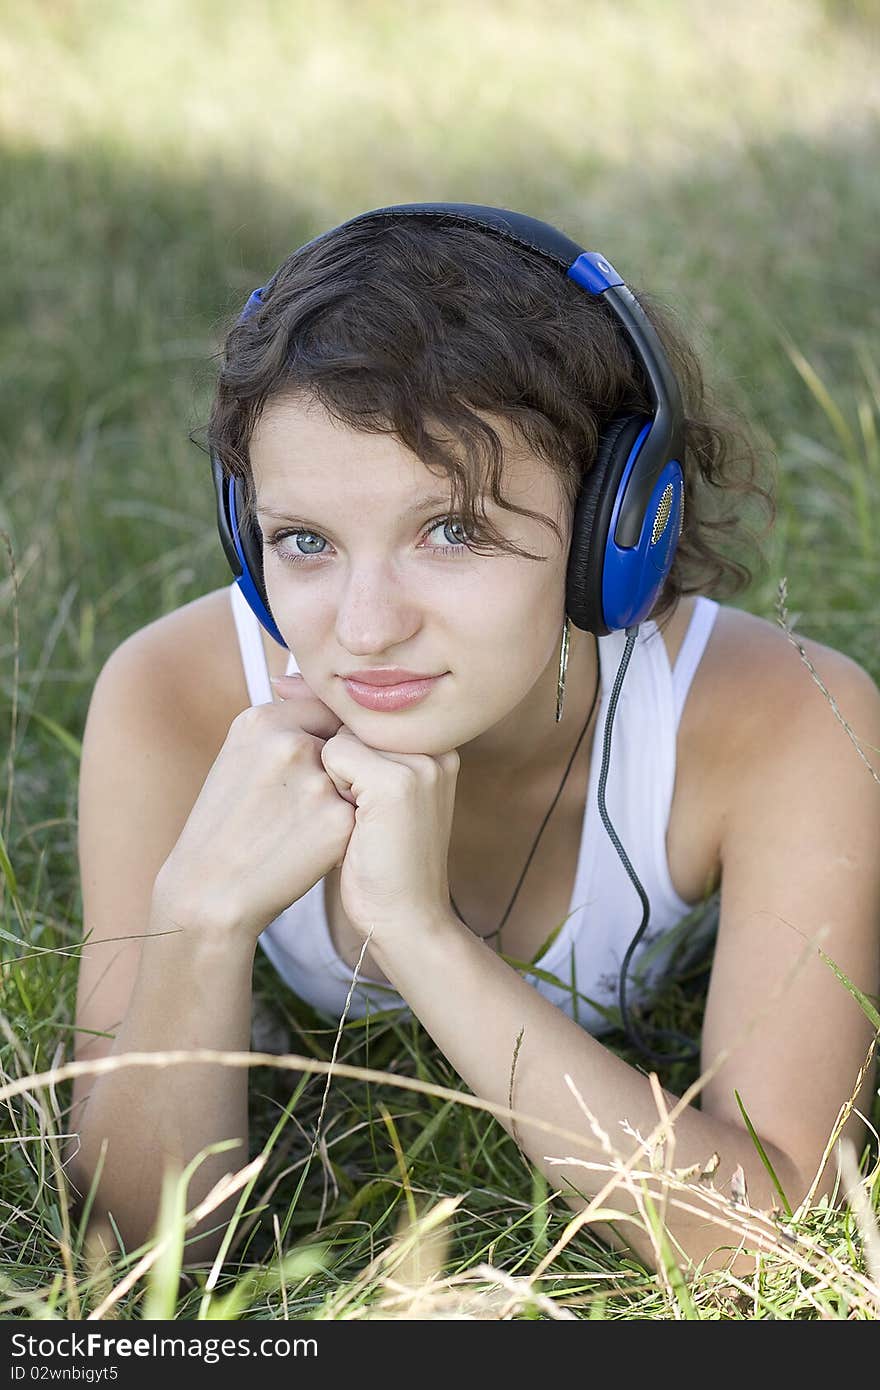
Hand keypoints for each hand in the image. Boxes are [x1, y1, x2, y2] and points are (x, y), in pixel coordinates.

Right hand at [154, 674, 355, 941]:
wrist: (208, 891)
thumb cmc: (224, 825)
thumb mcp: (239, 757)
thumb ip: (283, 727)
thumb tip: (332, 706)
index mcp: (260, 721)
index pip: (323, 709)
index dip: (322, 740)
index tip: (303, 769)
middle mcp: (289, 743)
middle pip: (342, 742)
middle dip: (331, 770)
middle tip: (290, 806)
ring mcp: (316, 781)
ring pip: (353, 777)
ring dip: (338, 799)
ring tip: (296, 827)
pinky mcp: (338, 820)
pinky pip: (358, 811)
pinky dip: (341, 829)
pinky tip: (308, 847)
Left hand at [317, 722, 460, 943]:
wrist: (405, 919)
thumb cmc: (381, 862)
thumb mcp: (376, 793)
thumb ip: (359, 745)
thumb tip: (287, 683)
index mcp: (435, 744)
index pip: (366, 713)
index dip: (343, 746)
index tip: (355, 790)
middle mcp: (435, 745)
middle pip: (352, 720)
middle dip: (337, 761)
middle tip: (363, 813)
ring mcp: (419, 762)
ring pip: (340, 735)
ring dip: (332, 776)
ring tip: (359, 818)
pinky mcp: (397, 782)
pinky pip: (334, 754)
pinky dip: (329, 789)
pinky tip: (353, 822)